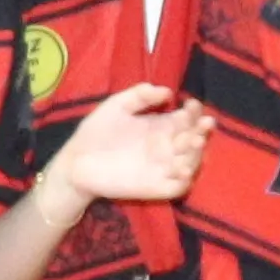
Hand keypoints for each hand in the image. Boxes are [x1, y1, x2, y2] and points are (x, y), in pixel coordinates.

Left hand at [45, 81, 210, 208]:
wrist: (76, 163)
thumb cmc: (95, 133)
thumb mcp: (116, 106)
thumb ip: (139, 95)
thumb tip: (168, 92)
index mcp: (159, 126)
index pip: (185, 118)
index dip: (193, 112)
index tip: (190, 104)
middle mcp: (166, 146)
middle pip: (193, 138)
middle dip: (201, 130)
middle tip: (203, 123)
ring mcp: (163, 168)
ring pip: (192, 161)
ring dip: (197, 152)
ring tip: (194, 141)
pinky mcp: (156, 187)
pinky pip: (179, 186)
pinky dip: (185, 179)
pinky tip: (183, 168)